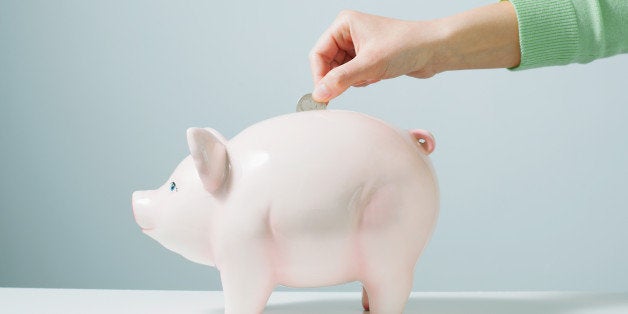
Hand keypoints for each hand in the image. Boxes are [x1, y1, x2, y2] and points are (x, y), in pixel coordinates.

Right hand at [309, 10, 442, 101]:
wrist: (435, 50)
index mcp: (344, 25)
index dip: (319, 75)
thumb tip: (320, 93)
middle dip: (338, 78)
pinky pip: (353, 75)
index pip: (318, 53)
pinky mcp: (368, 58)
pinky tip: (376, 77)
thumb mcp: (370, 64)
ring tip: (371, 76)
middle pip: (327, 64)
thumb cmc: (407, 45)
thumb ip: (341, 80)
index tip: (323, 95)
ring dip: (352, 80)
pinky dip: (362, 81)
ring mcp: (358, 46)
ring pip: (340, 72)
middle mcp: (348, 33)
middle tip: (348, 88)